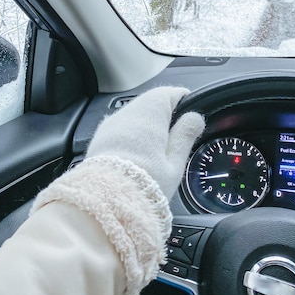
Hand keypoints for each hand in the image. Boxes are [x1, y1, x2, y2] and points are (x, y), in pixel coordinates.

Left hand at [86, 86, 204, 198]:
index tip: (190, 117)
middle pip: (150, 103)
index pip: (170, 93)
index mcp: (150, 112)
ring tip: (156, 153)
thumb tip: (195, 118)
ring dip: (146, 127)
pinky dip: (131, 137)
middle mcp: (127, 112)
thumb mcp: (175, 162)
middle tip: (175, 141)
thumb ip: (185, 135)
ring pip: (134, 116)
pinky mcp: (99, 138)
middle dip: (164, 117)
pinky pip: (121, 129)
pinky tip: (136, 157)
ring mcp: (110, 124)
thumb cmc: (145, 184)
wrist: (106, 202)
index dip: (184, 102)